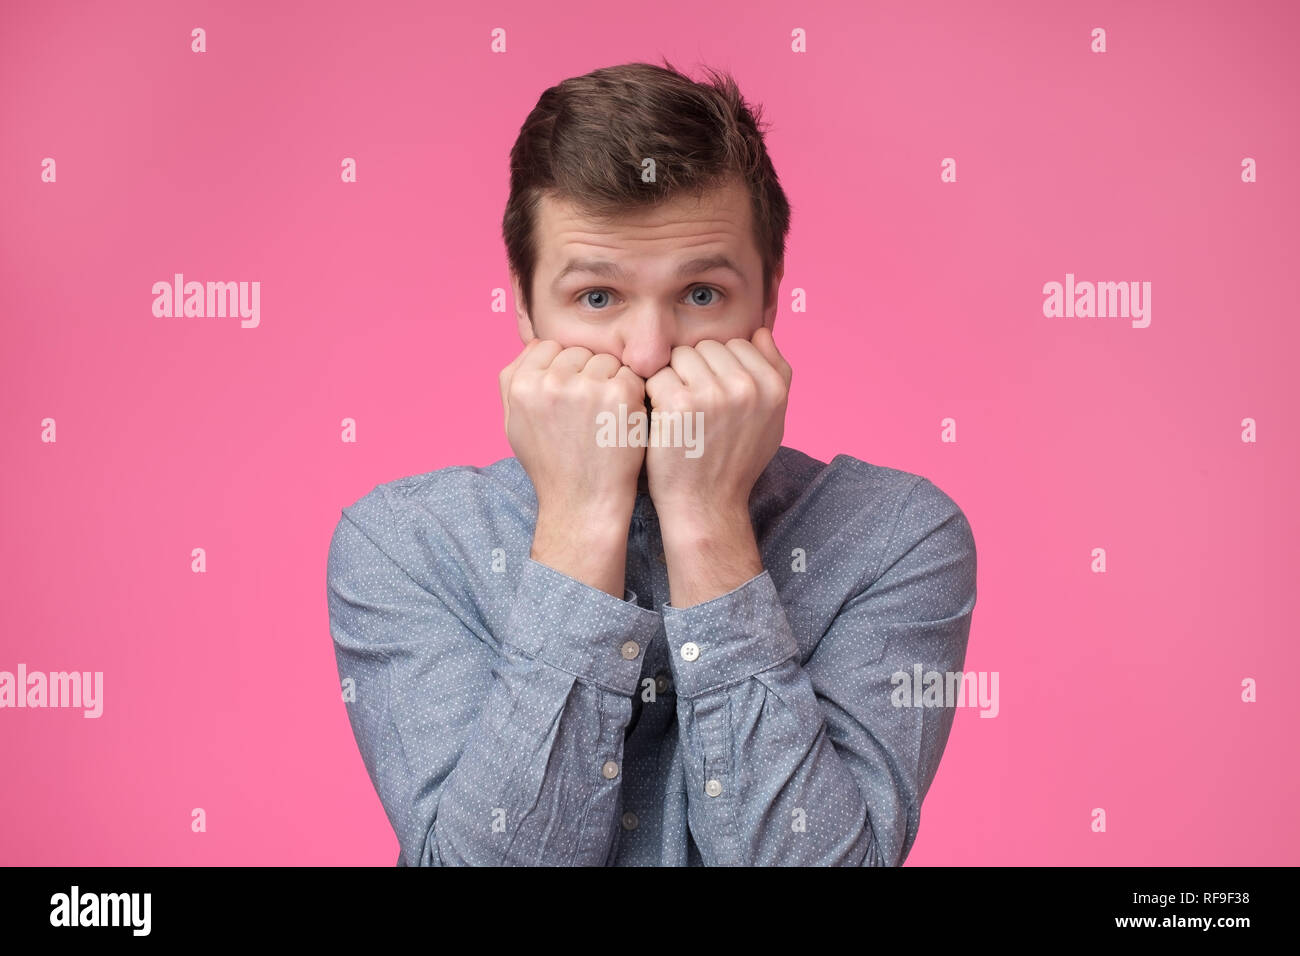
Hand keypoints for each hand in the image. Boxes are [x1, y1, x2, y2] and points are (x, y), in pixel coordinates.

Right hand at [499, 339, 645, 519]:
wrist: (583, 503)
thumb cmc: (551, 466)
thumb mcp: (514, 424)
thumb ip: (514, 382)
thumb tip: (534, 344)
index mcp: (521, 386)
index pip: (548, 347)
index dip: (563, 369)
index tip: (569, 397)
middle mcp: (550, 383)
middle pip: (578, 351)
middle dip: (587, 374)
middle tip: (589, 412)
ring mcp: (586, 387)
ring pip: (605, 360)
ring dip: (610, 382)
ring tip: (603, 418)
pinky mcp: (619, 394)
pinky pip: (630, 374)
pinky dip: (631, 394)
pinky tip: (621, 421)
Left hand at [643, 326, 791, 520]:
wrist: (706, 506)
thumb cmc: (735, 463)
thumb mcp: (772, 420)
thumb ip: (775, 374)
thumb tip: (760, 331)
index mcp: (773, 388)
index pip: (738, 344)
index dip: (720, 369)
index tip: (715, 399)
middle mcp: (748, 388)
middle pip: (707, 347)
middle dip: (696, 371)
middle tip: (694, 409)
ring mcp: (714, 394)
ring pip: (681, 356)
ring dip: (674, 379)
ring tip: (679, 413)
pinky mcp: (680, 404)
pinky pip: (659, 375)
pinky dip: (654, 394)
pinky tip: (663, 419)